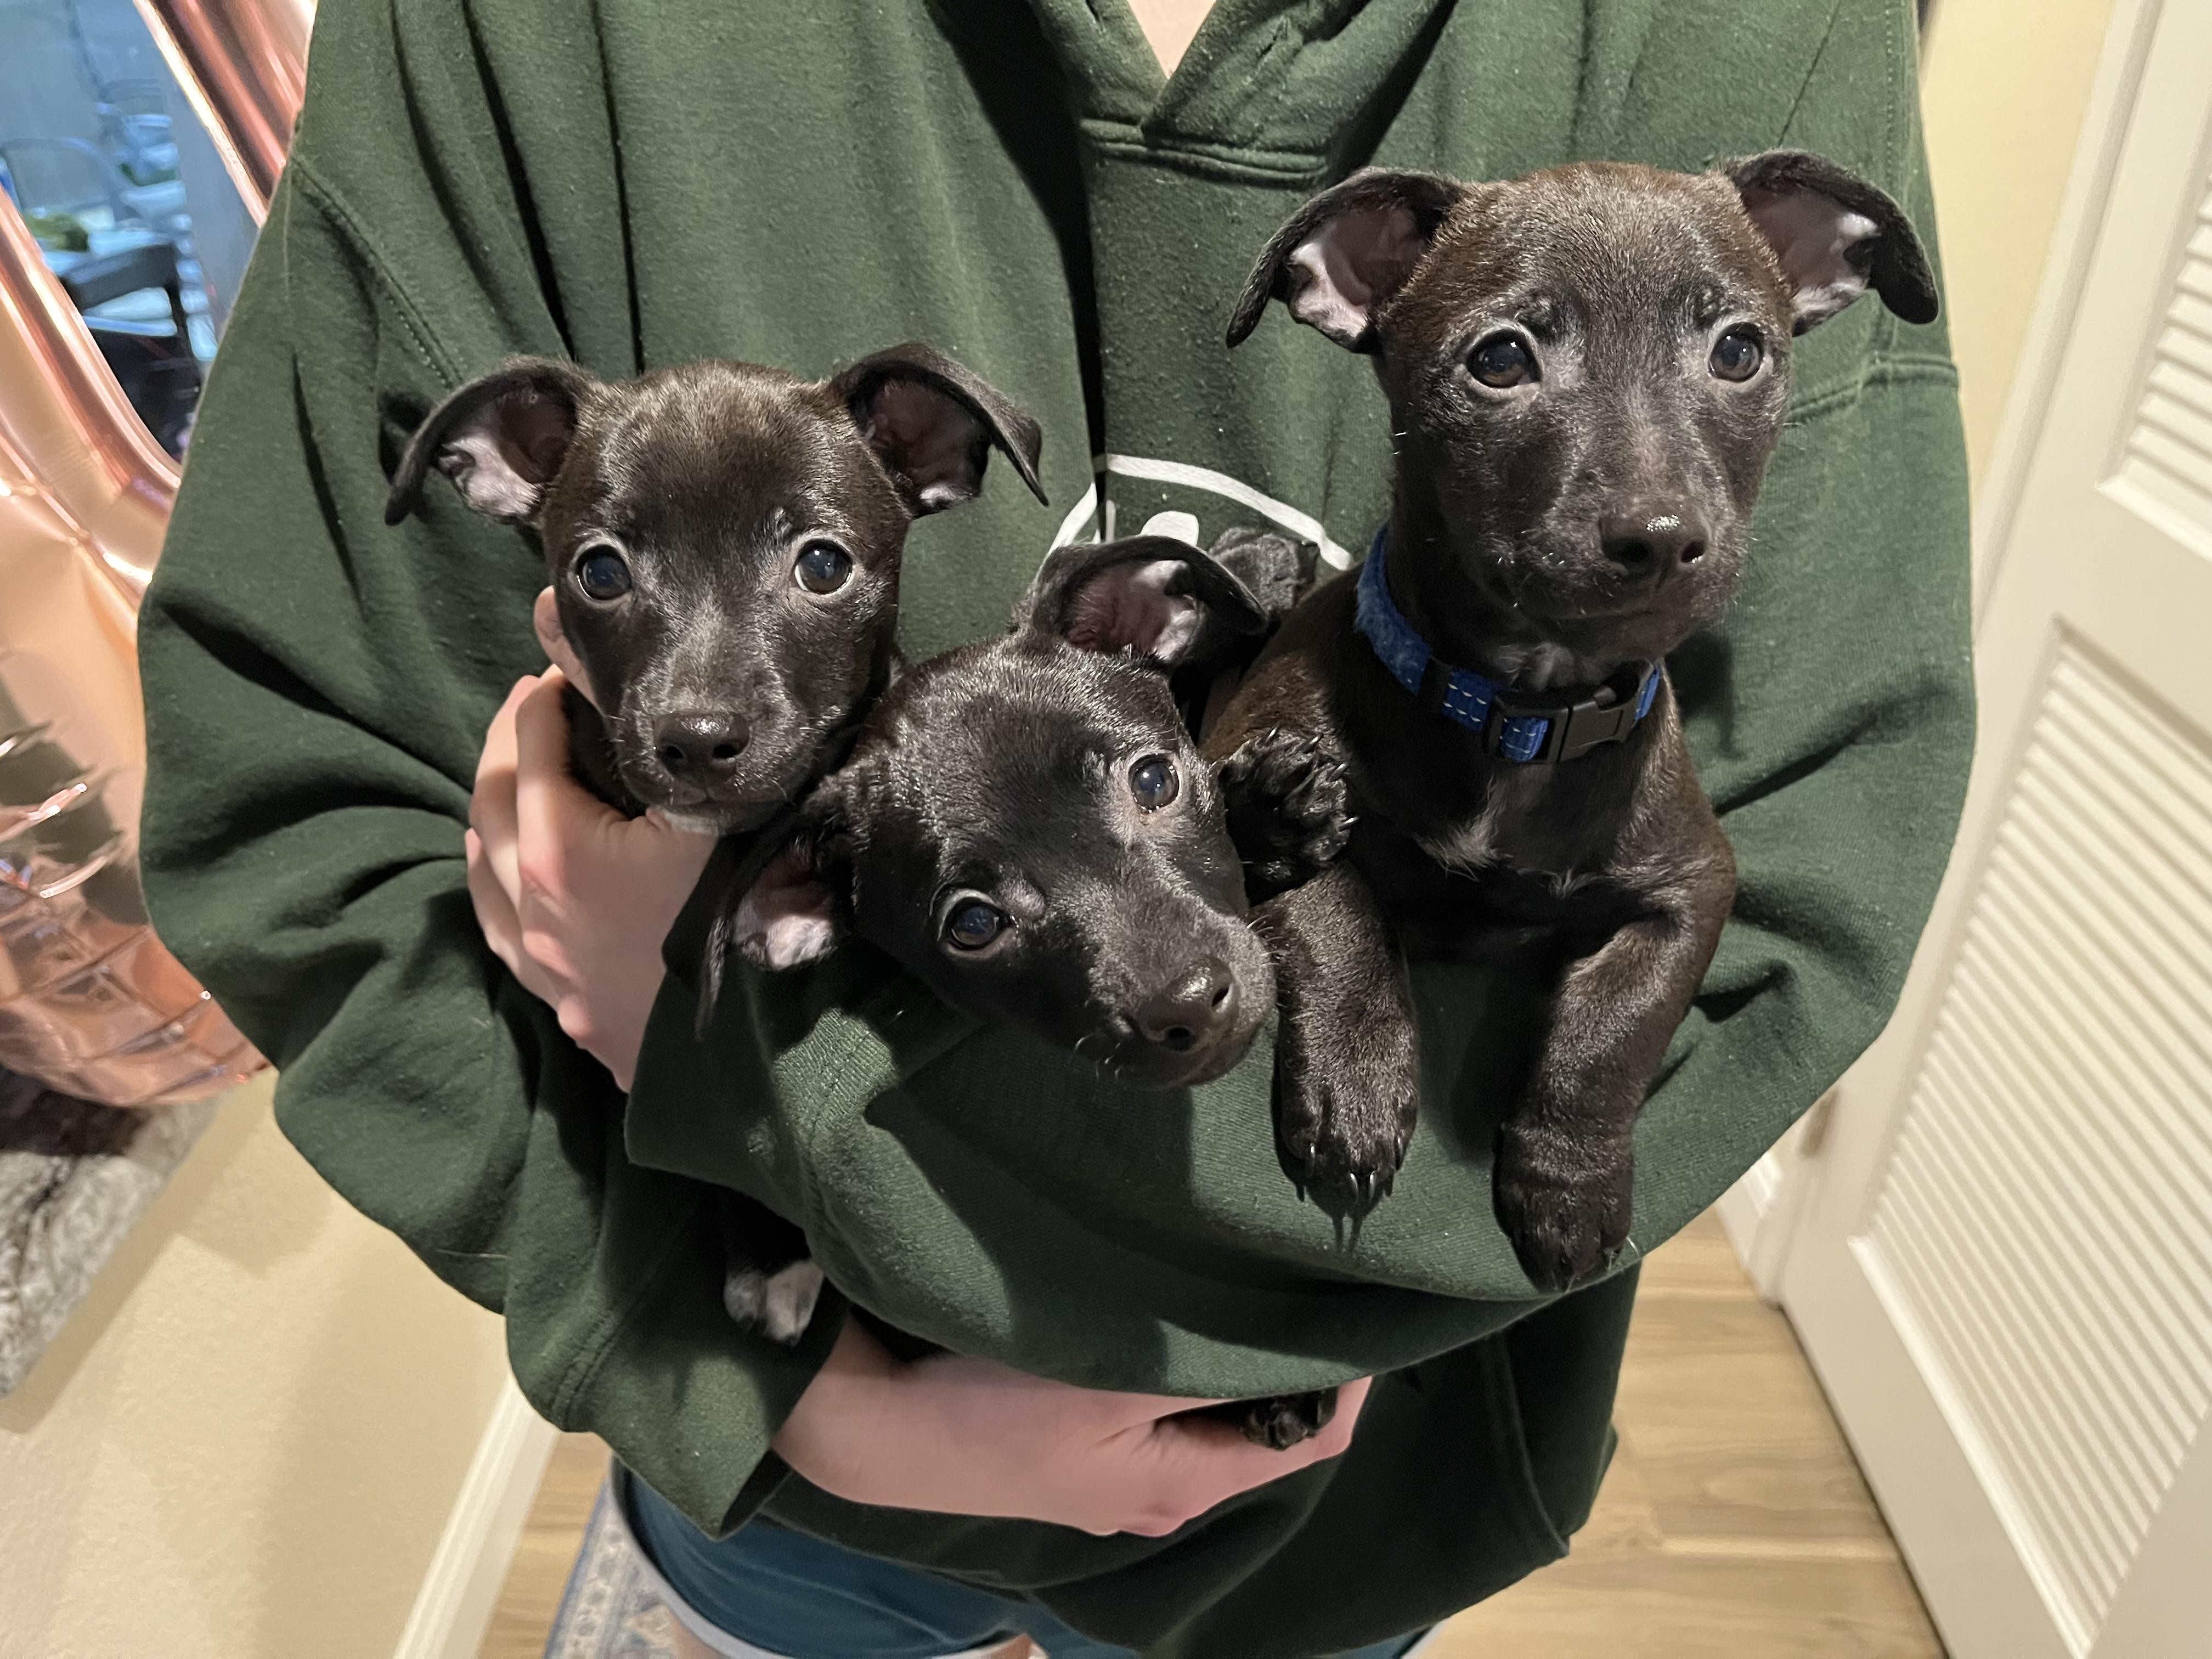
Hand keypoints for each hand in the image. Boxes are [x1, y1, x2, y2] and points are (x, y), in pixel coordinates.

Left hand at [466, 670, 715, 1087]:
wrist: (754, 1051)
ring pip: (482, 867)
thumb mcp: (716, 822)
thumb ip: (676, 755)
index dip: (544, 699)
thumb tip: (661, 692)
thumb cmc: (741, 924)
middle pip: (491, 801)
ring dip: (491, 809)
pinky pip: (498, 928)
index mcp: (560, 850)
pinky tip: (501, 871)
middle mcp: (530, 904)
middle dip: (507, 742)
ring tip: (513, 777)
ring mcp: (540, 959)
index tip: (561, 669)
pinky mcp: (561, 1000)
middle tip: (533, 703)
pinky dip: (492, 880)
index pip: (531, 750)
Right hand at [774, 1320, 1371, 1535]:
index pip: (1310, 1439)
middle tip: (1299, 1274)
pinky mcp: (1079, 1451)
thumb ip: (1201, 1358)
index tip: (1359, 1304)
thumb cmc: (988, 1404)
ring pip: (1208, 1411)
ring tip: (1239, 1281)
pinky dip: (1178, 1363)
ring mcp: (1117, 1476)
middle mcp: (1160, 1495)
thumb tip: (1295, 1333)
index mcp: (1181, 1488)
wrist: (875, 1427)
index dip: (1347, 1378)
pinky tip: (1166, 1311)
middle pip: (1260, 1425)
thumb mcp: (1107, 1378)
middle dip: (1285, 1358)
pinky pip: (1161, 1406)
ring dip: (1227, 1355)